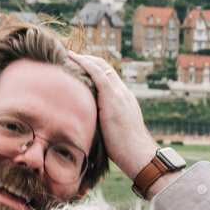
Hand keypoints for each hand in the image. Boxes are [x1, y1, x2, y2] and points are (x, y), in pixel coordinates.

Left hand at [70, 50, 159, 183]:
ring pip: (102, 67)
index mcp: (125, 101)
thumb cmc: (125, 151)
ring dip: (85, 59)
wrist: (138, 154)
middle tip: (73, 57)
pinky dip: (85, 63)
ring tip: (70, 55)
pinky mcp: (113, 98)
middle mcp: (124, 93)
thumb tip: (88, 129)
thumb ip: (104, 124)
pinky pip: (98, 74)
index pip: (110, 78)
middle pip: (106, 68)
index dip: (96, 69)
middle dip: (90, 60)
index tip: (82, 66)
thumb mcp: (113, 132)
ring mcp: (120, 94)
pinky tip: (73, 58)